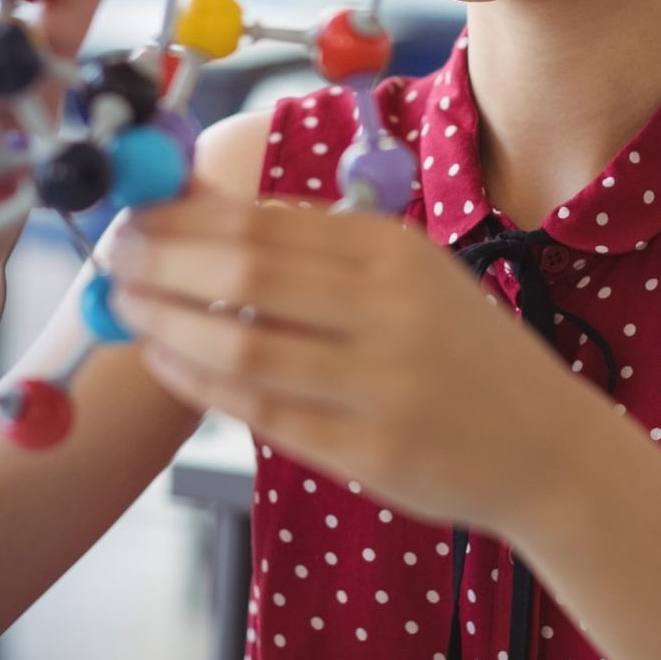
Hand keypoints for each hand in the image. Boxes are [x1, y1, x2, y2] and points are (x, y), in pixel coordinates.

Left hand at [105, 192, 610, 532]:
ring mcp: (381, 383)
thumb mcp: (412, 277)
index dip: (187, 213)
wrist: (547, 447)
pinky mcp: (369, 450)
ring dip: (169, 323)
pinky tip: (166, 362)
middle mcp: (392, 310)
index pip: (269, 219)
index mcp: (398, 252)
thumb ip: (322, 249)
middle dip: (164, 260)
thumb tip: (199, 210)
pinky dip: (201, 384)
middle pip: (247, 272)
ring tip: (125, 308)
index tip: (135, 209)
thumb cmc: (461, 353)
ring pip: (244, 344)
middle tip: (113, 256)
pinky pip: (262, 411)